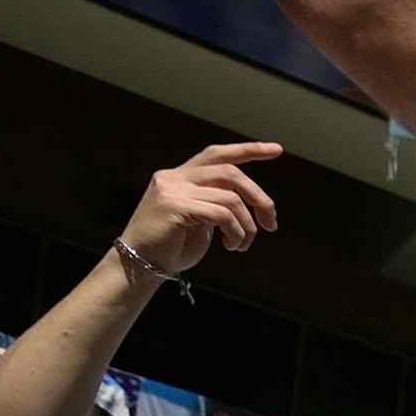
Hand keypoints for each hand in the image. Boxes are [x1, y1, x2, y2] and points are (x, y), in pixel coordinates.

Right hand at [114, 139, 282, 280]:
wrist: (139, 265)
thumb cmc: (171, 247)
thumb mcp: (199, 219)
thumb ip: (216, 203)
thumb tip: (250, 201)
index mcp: (180, 176)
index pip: (217, 155)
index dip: (248, 150)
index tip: (276, 150)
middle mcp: (174, 177)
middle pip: (230, 173)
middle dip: (259, 198)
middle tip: (271, 224)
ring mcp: (172, 190)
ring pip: (231, 197)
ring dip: (247, 225)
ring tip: (241, 244)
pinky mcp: (174, 206)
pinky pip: (222, 214)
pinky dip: (236, 232)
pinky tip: (231, 246)